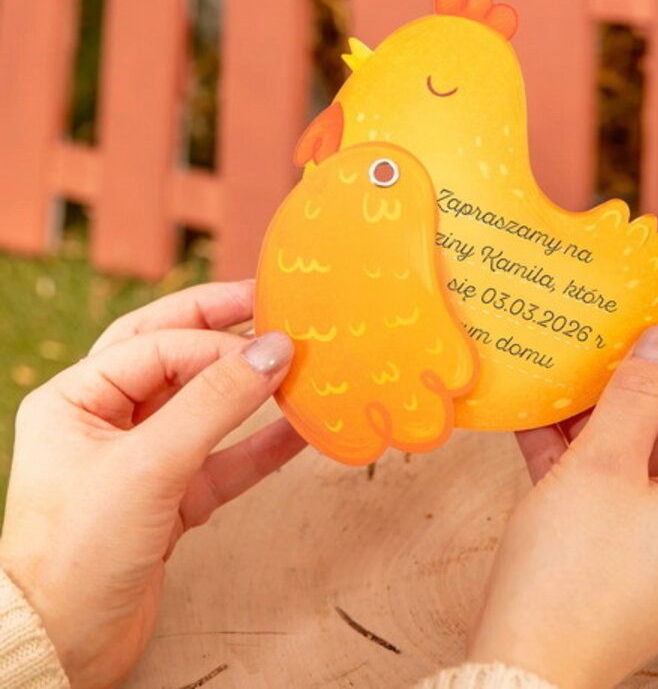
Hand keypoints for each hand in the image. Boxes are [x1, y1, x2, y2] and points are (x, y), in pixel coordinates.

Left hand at [0, 282, 303, 688]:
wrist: (61, 651)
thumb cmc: (77, 555)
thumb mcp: (147, 467)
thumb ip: (214, 403)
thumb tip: (275, 349)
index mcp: (77, 397)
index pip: (157, 344)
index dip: (216, 342)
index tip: (272, 345)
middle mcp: (107, 420)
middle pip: (174, 355)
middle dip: (223, 327)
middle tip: (273, 302)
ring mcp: (142, 459)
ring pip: (205, 406)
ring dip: (250, 387)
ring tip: (296, 361)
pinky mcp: (172, 498)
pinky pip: (225, 457)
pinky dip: (262, 443)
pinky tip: (300, 428)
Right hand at [468, 326, 657, 688]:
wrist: (522, 665)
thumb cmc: (572, 569)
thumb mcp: (603, 465)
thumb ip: (633, 397)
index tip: (639, 331)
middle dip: (627, 392)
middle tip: (590, 350)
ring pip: (634, 462)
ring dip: (593, 421)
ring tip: (558, 378)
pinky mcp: (622, 557)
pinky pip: (608, 491)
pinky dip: (575, 457)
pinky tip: (534, 421)